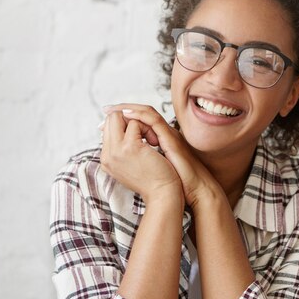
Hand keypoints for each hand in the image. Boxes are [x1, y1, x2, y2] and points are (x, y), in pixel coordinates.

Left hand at [102, 104, 222, 208]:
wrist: (193, 190)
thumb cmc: (176, 181)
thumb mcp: (153, 166)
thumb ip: (142, 158)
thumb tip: (124, 157)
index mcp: (160, 138)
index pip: (139, 120)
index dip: (122, 117)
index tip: (106, 119)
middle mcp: (164, 133)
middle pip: (141, 112)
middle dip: (122, 109)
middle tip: (106, 109)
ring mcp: (168, 134)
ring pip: (147, 112)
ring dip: (128, 108)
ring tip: (113, 108)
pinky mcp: (171, 138)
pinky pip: (154, 120)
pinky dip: (139, 115)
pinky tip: (127, 115)